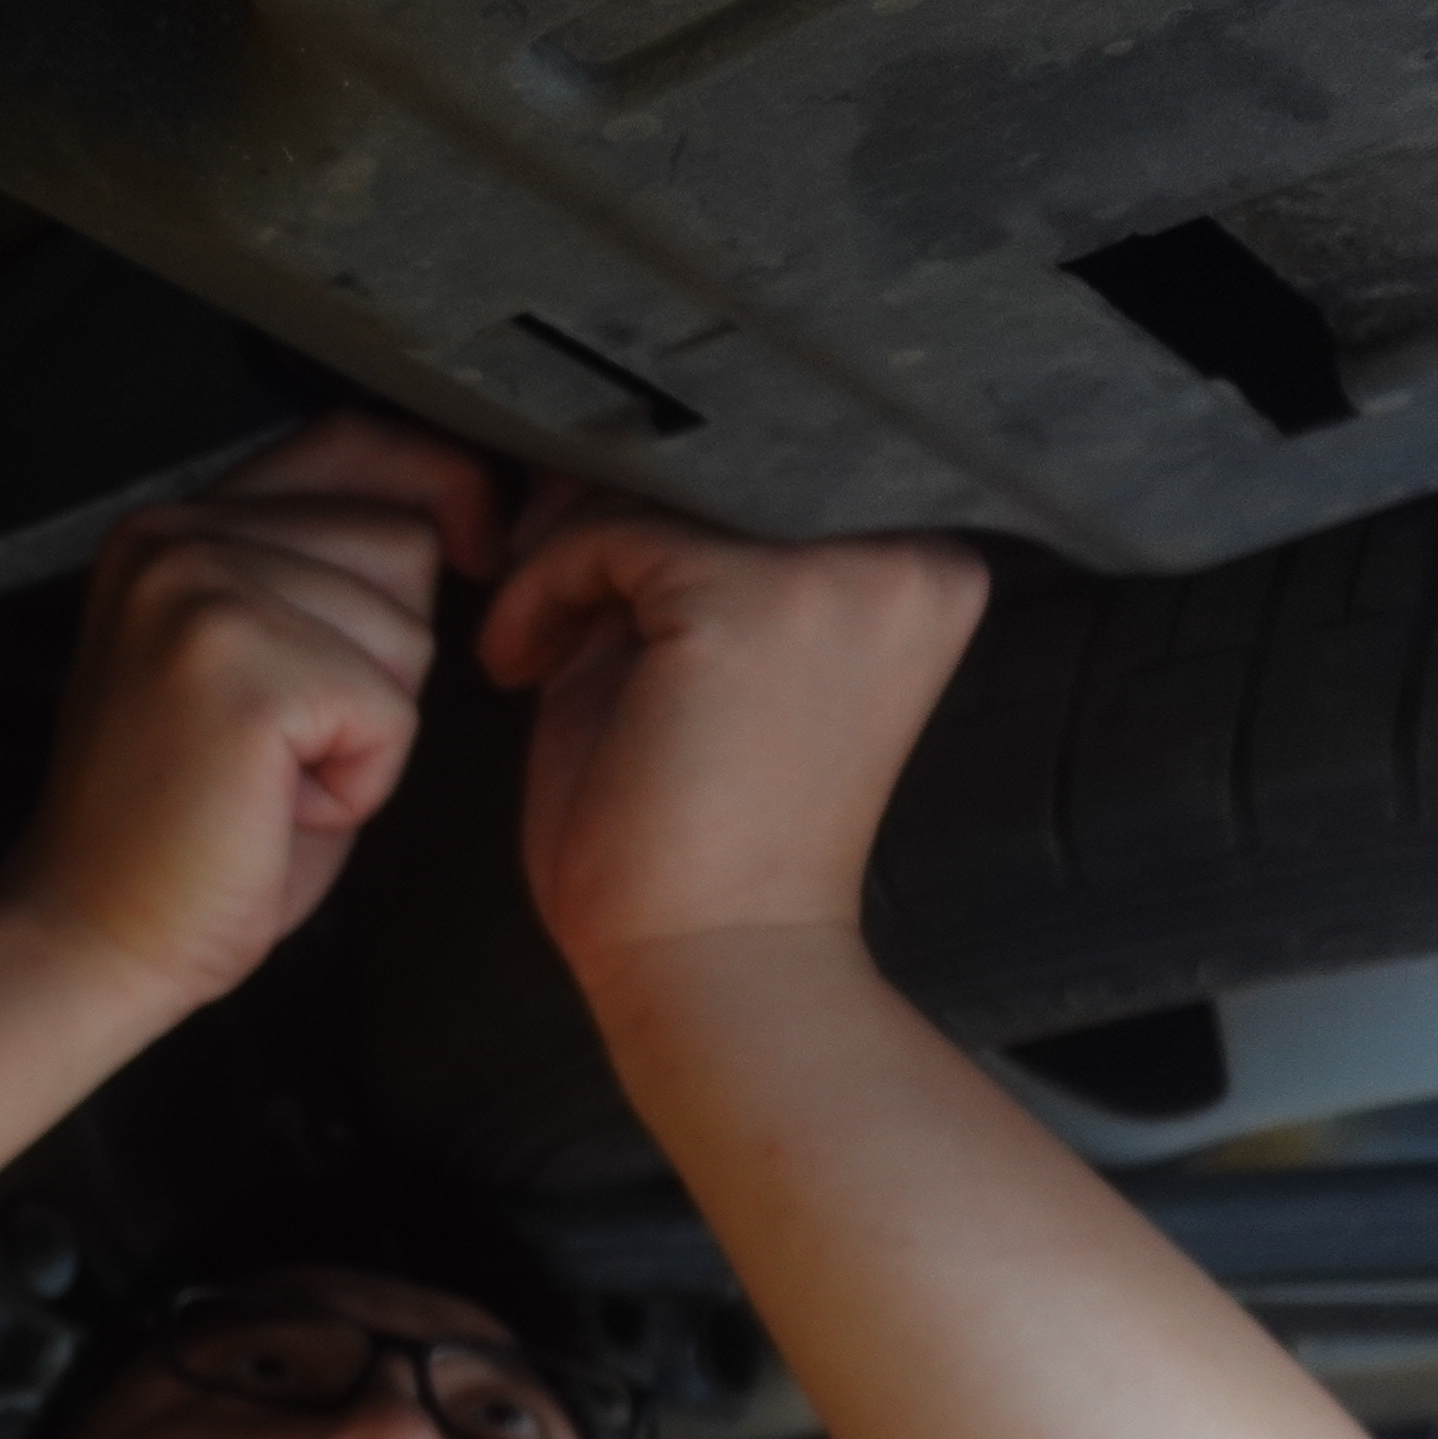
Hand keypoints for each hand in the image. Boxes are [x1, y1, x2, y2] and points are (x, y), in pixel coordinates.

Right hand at [0, 413, 501, 1009]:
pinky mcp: (240, 673)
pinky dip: (361, 782)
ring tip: (273, 776)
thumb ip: (316, 573)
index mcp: (169, 530)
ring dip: (371, 725)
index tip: (479, 547)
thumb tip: (457, 510)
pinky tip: (277, 808)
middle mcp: (174, 541)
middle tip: (287, 742)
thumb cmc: (178, 831)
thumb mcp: (251, 664)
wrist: (93, 941)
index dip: (436, 488)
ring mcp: (201, 597)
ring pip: (408, 628)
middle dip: (386, 654)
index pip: (349, 442)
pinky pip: (392, 712)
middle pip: (400, 538)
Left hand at [476, 491, 987, 983]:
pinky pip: (604, 539)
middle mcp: (907, 559)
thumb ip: (658, 569)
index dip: (643, 509)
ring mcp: (836, 574)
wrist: (708, 966)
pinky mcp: (749, 600)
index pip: (757, 479)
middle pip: (710, 471)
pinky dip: (538, 593)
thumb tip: (571, 474)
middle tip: (532, 603)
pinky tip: (516, 669)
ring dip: (559, 562)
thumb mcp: (688, 666)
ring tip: (529, 656)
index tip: (573, 584)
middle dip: (595, 519)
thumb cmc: (693, 843)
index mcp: (921, 574)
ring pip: (651, 495)